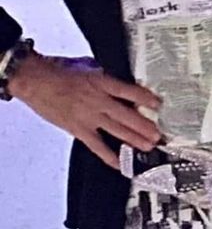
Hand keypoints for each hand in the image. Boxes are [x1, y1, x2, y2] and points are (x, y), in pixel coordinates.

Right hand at [8, 55, 162, 169]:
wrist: (35, 80)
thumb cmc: (59, 71)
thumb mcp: (89, 66)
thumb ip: (106, 77)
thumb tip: (120, 83)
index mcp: (102, 83)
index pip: (130, 92)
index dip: (146, 99)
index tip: (159, 104)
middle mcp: (98, 101)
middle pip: (127, 115)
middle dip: (145, 126)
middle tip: (159, 135)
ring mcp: (88, 117)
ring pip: (117, 131)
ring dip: (134, 139)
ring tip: (148, 147)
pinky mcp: (77, 129)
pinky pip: (96, 145)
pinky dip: (109, 155)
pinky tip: (120, 163)